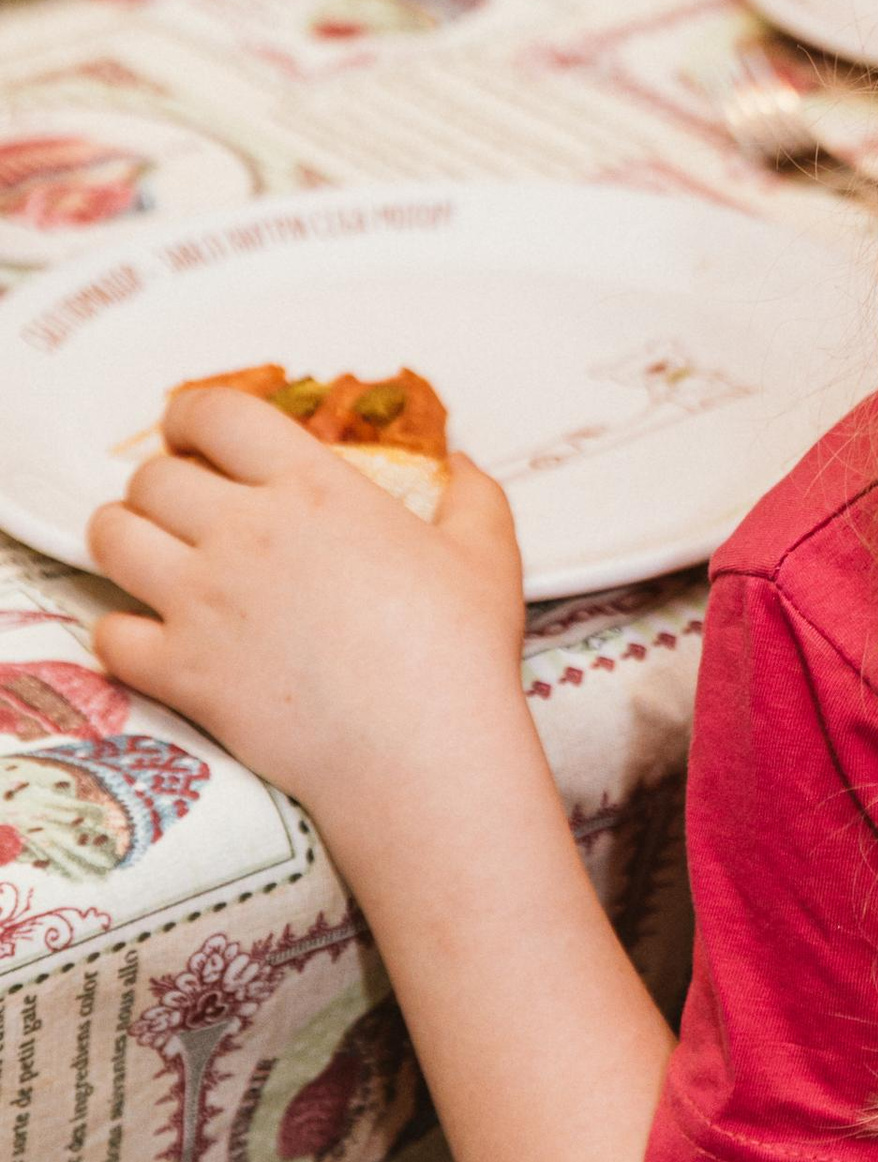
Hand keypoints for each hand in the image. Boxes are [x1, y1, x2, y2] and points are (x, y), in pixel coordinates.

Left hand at [87, 385, 526, 827]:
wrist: (421, 748)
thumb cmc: (459, 647)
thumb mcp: (485, 551)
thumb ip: (473, 494)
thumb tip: (464, 463)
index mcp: (311, 486)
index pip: (214, 413)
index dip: (189, 415)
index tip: (193, 434)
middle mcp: (243, 531)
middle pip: (150, 477)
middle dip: (158, 483)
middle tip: (181, 506)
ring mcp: (203, 601)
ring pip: (111, 539)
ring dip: (123, 539)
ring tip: (150, 556)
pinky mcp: (181, 671)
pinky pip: (109, 635)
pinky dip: (120, 633)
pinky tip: (152, 638)